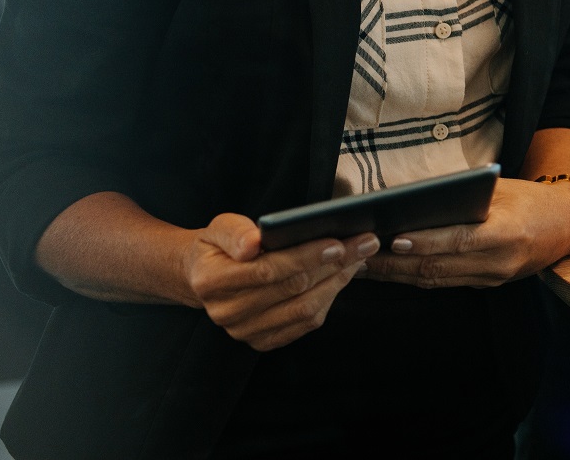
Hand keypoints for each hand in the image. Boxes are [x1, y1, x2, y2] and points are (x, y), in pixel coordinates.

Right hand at [187, 215, 376, 350]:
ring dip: (338, 282)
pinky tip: (343, 276)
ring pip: (304, 309)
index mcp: (212, 281)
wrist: (204, 277)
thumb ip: (235, 232)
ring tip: (359, 257)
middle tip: (364, 243)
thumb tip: (254, 242)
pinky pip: (305, 324)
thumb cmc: (220, 247)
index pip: (268, 270)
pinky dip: (329, 299)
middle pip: (293, 289)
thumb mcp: (219, 228)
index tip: (338, 243)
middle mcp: (226, 312)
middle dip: (334, 264)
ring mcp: (245, 331)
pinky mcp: (263, 341)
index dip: (306, 256)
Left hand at [361, 177, 569, 286]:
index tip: (394, 240)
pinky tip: (389, 271)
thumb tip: (414, 199)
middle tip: (360, 256)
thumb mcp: (501, 190)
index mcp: (508, 233)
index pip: (460, 240)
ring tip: (363, 266)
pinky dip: (413, 277)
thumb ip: (464, 197)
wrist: (563, 226)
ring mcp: (492, 278)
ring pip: (435, 279)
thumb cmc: (529, 199)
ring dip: (396, 275)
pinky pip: (443, 283)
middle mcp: (500, 262)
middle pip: (439, 266)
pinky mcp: (485, 285)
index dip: (426, 242)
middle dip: (395, 264)